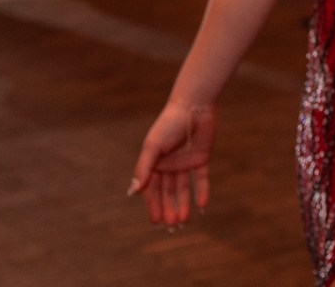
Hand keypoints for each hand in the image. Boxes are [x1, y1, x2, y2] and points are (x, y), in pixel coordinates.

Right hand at [129, 101, 215, 229]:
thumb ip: (144, 168)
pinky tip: (202, 206)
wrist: (193, 107)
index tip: (156, 222)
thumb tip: (132, 192)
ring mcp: (185, 163)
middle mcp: (169, 166)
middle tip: (172, 227)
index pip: (153, 190)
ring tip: (184, 222)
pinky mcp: (201, 159)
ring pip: (184, 189)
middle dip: (169, 209)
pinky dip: (202, 192)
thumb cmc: (168, 124)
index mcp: (154, 164)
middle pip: (168, 193)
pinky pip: (201, 179)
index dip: (154, 206)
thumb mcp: (153, 146)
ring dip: (184, 204)